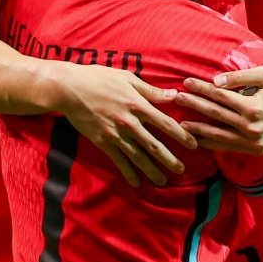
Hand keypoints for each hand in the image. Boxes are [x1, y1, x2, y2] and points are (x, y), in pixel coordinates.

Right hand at [56, 64, 196, 186]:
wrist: (69, 89)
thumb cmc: (99, 78)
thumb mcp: (127, 78)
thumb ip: (151, 90)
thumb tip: (174, 95)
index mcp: (138, 104)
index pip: (165, 123)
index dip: (181, 135)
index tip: (193, 144)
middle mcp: (129, 122)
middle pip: (154, 145)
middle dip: (169, 159)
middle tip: (181, 170)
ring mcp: (115, 134)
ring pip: (137, 156)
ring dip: (151, 170)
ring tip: (162, 181)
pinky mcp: (102, 141)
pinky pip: (118, 160)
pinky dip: (128, 173)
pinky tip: (136, 183)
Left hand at [176, 65, 262, 154]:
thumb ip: (240, 77)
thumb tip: (215, 81)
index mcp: (253, 106)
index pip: (220, 96)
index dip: (201, 88)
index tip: (186, 82)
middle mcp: (251, 126)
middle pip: (215, 114)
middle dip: (193, 105)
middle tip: (176, 99)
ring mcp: (253, 141)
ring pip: (218, 135)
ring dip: (197, 129)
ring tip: (180, 124)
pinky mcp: (255, 150)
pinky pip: (228, 147)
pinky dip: (211, 144)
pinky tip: (198, 140)